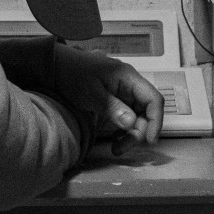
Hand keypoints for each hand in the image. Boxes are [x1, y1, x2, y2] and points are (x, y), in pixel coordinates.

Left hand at [48, 46, 162, 154]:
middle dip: (139, 133)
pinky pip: (127, 118)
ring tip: (117, 147)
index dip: (156, 120)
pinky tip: (114, 139)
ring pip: (137, 118)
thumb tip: (131, 122)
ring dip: (131, 135)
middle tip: (122, 147)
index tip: (149, 139)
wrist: (58, 66)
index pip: (153, 99)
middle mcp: (129, 85)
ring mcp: (123, 94)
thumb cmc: (72, 72)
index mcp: (128, 77)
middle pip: (146, 112)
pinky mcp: (116, 101)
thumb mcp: (91, 92)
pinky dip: (123, 131)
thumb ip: (112, 107)